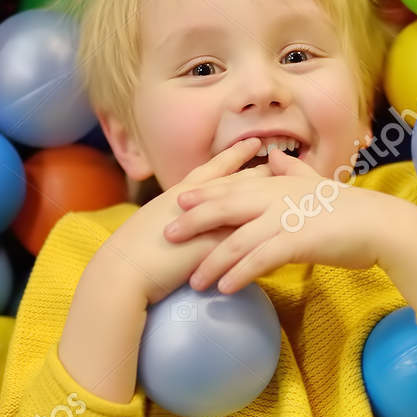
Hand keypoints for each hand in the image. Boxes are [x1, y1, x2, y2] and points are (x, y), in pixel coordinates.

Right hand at [89, 138, 272, 305]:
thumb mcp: (155, 231)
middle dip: (261, 170)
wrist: (123, 272)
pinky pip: (247, 232)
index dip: (234, 157)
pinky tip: (290, 226)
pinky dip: (268, 227)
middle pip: (236, 181)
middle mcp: (197, 202)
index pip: (213, 170)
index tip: (253, 143)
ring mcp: (207, 221)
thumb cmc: (131, 256)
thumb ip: (177, 223)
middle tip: (285, 157)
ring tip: (293, 187)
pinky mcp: (215, 243)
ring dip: (270, 194)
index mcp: (179, 196)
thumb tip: (190, 225)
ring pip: (245, 202)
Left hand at [164, 149, 389, 292]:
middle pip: (225, 207)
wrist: (382, 226)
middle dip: (193, 222)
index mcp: (278, 184)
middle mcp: (277, 197)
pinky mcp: (299, 241)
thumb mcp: (318, 185)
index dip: (203, 193)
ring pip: (239, 239)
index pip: (232, 187)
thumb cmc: (351, 210)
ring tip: (192, 282)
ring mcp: (287, 218)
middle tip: (167, 236)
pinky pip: (261, 259)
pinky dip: (240, 273)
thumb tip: (278, 157)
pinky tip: (224, 288)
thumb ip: (294, 171)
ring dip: (212, 261)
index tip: (176, 202)